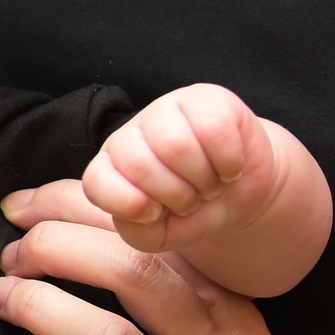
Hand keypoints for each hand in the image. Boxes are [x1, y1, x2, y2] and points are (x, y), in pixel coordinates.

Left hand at [0, 216, 334, 334]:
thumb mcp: (234, 324)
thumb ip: (176, 280)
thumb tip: (81, 227)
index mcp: (222, 303)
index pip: (148, 235)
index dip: (75, 208)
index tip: (24, 205)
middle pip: (132, 274)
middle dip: (57, 248)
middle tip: (12, 253)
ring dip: (42, 309)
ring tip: (4, 295)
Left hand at [81, 83, 283, 253]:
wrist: (238, 194)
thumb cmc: (191, 213)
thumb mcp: (160, 235)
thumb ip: (138, 231)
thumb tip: (142, 206)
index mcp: (111, 166)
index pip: (96, 181)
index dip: (128, 204)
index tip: (156, 214)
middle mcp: (133, 133)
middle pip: (139, 164)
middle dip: (177, 195)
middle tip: (193, 200)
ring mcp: (167, 110)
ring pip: (176, 145)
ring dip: (204, 179)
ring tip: (211, 184)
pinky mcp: (207, 98)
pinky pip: (214, 128)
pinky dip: (228, 161)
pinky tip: (229, 166)